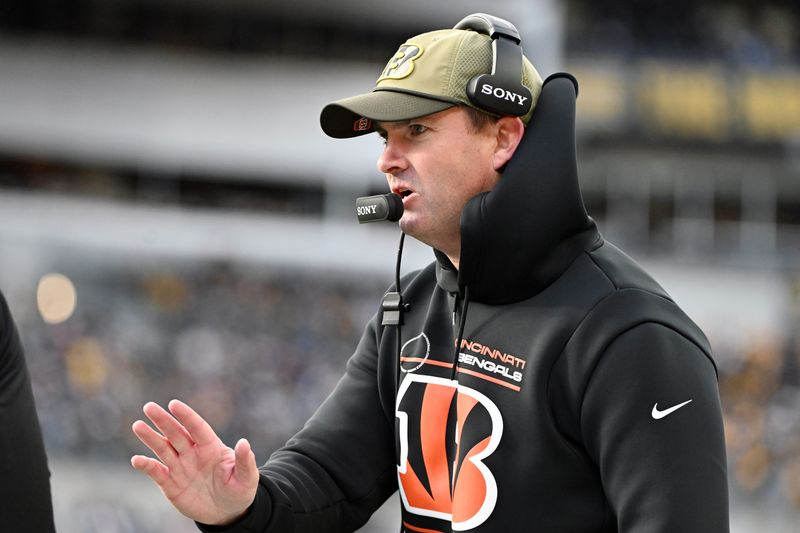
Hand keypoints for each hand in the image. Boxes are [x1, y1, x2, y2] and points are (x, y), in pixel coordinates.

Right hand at [131, 399, 259, 525]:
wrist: (226, 512)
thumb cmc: (239, 490)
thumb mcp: (247, 477)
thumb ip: (244, 460)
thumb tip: (244, 443)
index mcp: (211, 447)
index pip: (197, 427)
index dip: (186, 416)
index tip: (174, 404)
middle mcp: (193, 453)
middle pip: (176, 433)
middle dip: (163, 421)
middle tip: (149, 407)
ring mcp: (180, 467)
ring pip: (163, 448)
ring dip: (150, 438)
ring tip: (138, 425)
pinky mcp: (170, 484)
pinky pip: (156, 472)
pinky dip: (146, 466)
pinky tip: (137, 460)